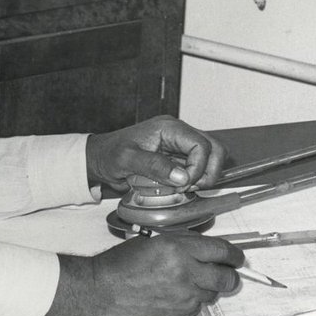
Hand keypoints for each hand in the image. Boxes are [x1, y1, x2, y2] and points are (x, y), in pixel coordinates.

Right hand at [37, 233, 244, 315]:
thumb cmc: (121, 264)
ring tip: (187, 282)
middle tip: (225, 273)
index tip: (238, 258)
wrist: (101, 291)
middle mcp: (185, 273)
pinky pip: (196, 309)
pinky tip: (173, 295)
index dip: (235, 255)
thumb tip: (209, 248)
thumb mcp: (154, 240)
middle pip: (226, 278)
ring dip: (206, 288)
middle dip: (229, 275)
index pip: (222, 251)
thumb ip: (184, 243)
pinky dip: (191, 302)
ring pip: (211, 295)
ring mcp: (183, 298)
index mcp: (179, 249)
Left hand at [86, 116, 227, 191]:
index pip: (201, 144)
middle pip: (214, 148)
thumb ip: (154, 166)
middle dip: (209, 171)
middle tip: (191, 187)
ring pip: (211, 157)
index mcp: (169, 128)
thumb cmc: (110, 154)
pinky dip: (195, 179)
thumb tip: (182, 176)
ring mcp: (179, 145)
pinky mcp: (177, 157)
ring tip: (185, 188)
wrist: (100, 158)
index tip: (184, 184)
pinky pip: (198, 167)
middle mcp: (178, 133)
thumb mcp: (127, 160)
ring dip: (204, 176)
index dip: (199, 167)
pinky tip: (180, 187)